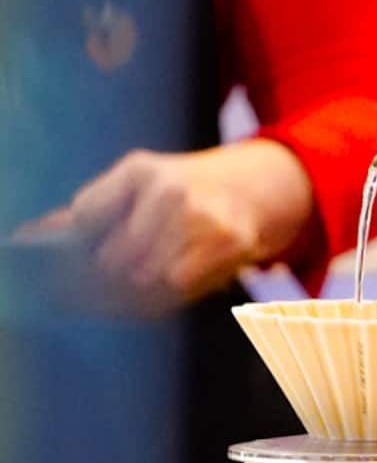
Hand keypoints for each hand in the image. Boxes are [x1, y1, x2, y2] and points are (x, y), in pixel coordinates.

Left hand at [12, 141, 313, 315]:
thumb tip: (33, 239)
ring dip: (138, 292)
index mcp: (140, 169)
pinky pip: (181, 287)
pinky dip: (170, 293)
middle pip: (113, 260)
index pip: (85, 219)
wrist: (257, 186)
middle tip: (107, 286)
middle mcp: (169, 188)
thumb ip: (94, 213)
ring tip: (140, 286)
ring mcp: (202, 216)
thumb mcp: (139, 187)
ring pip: (146, 280)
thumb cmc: (183, 193)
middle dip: (106, 279)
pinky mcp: (230, 242)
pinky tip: (170, 283)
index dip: (79, 247)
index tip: (75, 260)